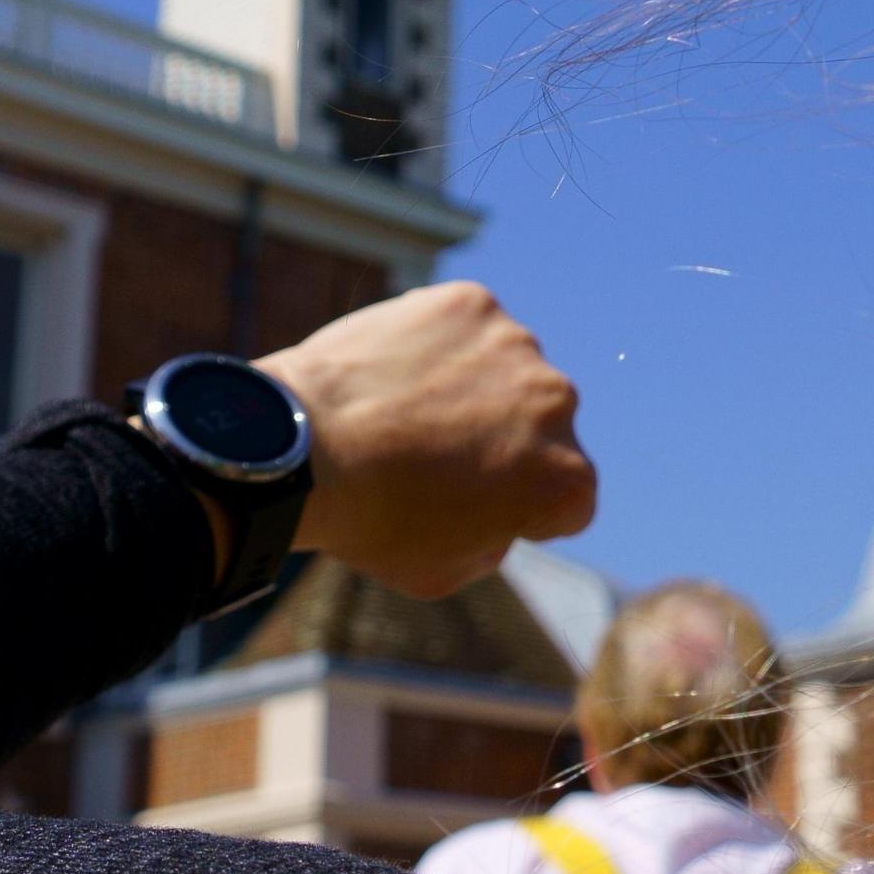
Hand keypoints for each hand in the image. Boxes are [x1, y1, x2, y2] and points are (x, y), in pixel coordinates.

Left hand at [262, 281, 594, 598]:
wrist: (305, 449)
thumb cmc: (373, 521)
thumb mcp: (446, 570)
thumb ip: (494, 538)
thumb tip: (496, 506)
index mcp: (566, 480)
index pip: (568, 499)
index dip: (523, 509)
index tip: (475, 505)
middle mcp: (559, 404)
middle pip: (541, 425)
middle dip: (503, 439)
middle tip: (433, 454)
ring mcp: (516, 344)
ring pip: (504, 369)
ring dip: (472, 386)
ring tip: (403, 410)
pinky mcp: (471, 303)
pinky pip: (465, 326)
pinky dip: (437, 343)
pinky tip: (393, 372)